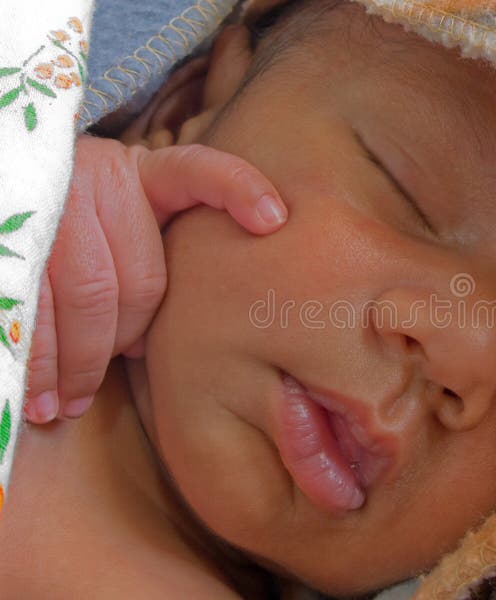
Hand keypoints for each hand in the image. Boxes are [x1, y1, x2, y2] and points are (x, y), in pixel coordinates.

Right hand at [24, 136, 286, 422]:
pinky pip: (32, 307)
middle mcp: (100, 177)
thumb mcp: (120, 212)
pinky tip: (41, 396)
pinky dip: (39, 362)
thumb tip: (145, 346)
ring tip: (66, 405)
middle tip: (102, 381)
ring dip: (80, 365)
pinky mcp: (15, 231)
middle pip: (139, 280)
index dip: (240, 190)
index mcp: (142, 172)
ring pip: (87, 299)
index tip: (275, 219)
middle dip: (125, 341)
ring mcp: (56, 199)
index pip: (200, 172)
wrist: (7, 175)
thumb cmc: (75, 218)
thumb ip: (149, 254)